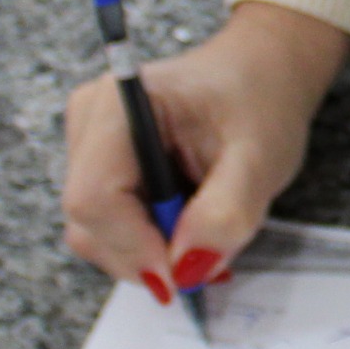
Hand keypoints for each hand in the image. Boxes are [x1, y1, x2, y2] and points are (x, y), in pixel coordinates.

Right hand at [61, 0, 349, 302]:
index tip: (184, 274)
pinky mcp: (99, 168)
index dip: (134, 247)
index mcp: (121, 104)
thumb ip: (226, 213)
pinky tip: (189, 226)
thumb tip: (185, 269)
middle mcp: (91, 121)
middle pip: (89, 222)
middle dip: (147, 254)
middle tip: (208, 257)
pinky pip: (109, 227)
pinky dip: (149, 241)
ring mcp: (88, 145)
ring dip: (151, 251)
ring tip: (205, 232)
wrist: (261, 74)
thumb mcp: (261, 158)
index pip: (94, 197)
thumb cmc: (261, 100)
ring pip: (95, 233)